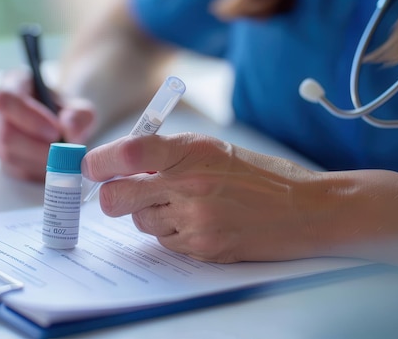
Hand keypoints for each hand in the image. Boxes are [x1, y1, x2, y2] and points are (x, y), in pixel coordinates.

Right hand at [0, 69, 95, 180]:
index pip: (5, 100)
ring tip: (63, 157)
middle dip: (37, 146)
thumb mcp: (80, 107)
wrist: (64, 126)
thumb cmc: (66, 111)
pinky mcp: (3, 159)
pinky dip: (39, 171)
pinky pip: (16, 170)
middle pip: (6, 133)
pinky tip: (55, 165)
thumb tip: (69, 127)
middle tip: (63, 151)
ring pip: (9, 155)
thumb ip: (79, 114)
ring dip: (40, 160)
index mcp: (12, 85)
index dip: (28, 118)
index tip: (56, 131)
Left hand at [82, 133, 325, 262]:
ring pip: (140, 223)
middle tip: (122, 192)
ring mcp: (195, 220)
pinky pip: (164, 242)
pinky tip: (199, 222)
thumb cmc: (259, 176)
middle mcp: (189, 184)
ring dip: (150, 214)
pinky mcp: (202, 248)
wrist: (306, 210)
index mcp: (191, 150)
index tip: (90, 167)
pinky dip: (172, 233)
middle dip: (111, 196)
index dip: (99, 161)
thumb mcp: (213, 149)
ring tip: (182, 205)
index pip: (128, 152)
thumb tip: (120, 164)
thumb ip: (167, 154)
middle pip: (115, 198)